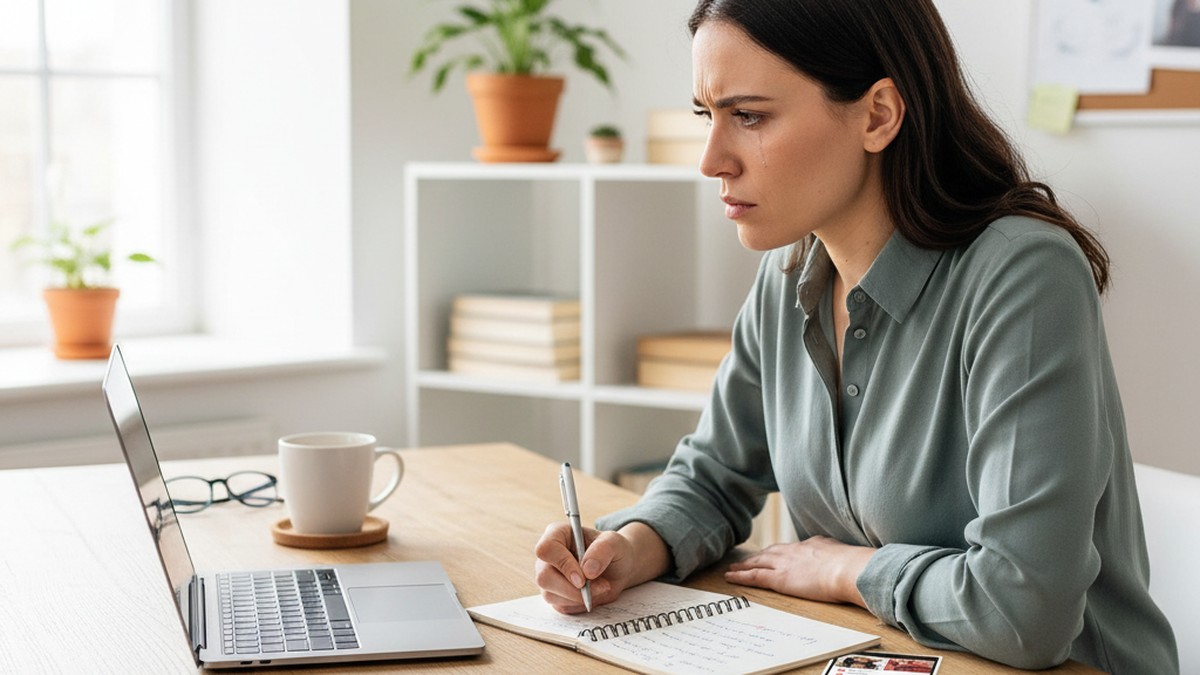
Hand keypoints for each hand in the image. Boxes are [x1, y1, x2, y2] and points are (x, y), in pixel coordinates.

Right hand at [533, 523, 636, 612]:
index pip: (546, 549)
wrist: (618, 569)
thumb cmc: (614, 550)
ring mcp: (548, 575)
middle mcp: (548, 555)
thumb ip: (602, 551)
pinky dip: (580, 604)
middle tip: (600, 587)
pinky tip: (593, 595)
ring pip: (550, 595)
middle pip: (544, 577)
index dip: (562, 565)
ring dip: (579, 598)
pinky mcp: (554, 594)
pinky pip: (560, 606)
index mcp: (557, 534)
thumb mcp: (615, 543)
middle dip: (572, 589)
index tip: (583, 579)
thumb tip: (587, 570)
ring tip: (601, 588)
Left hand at [724, 536, 875, 607]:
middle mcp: (796, 550)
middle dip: (759, 555)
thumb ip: (844, 558)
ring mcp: (785, 563)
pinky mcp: (778, 578)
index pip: (793, 548)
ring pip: (759, 562)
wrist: (848, 570)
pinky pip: (753, 576)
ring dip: (745, 564)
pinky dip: (740, 575)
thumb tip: (851, 561)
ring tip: (734, 567)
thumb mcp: (849, 556)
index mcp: (814, 544)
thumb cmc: (855, 567)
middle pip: (772, 552)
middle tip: (748, 558)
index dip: (782, 551)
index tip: (776, 553)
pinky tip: (730, 576)